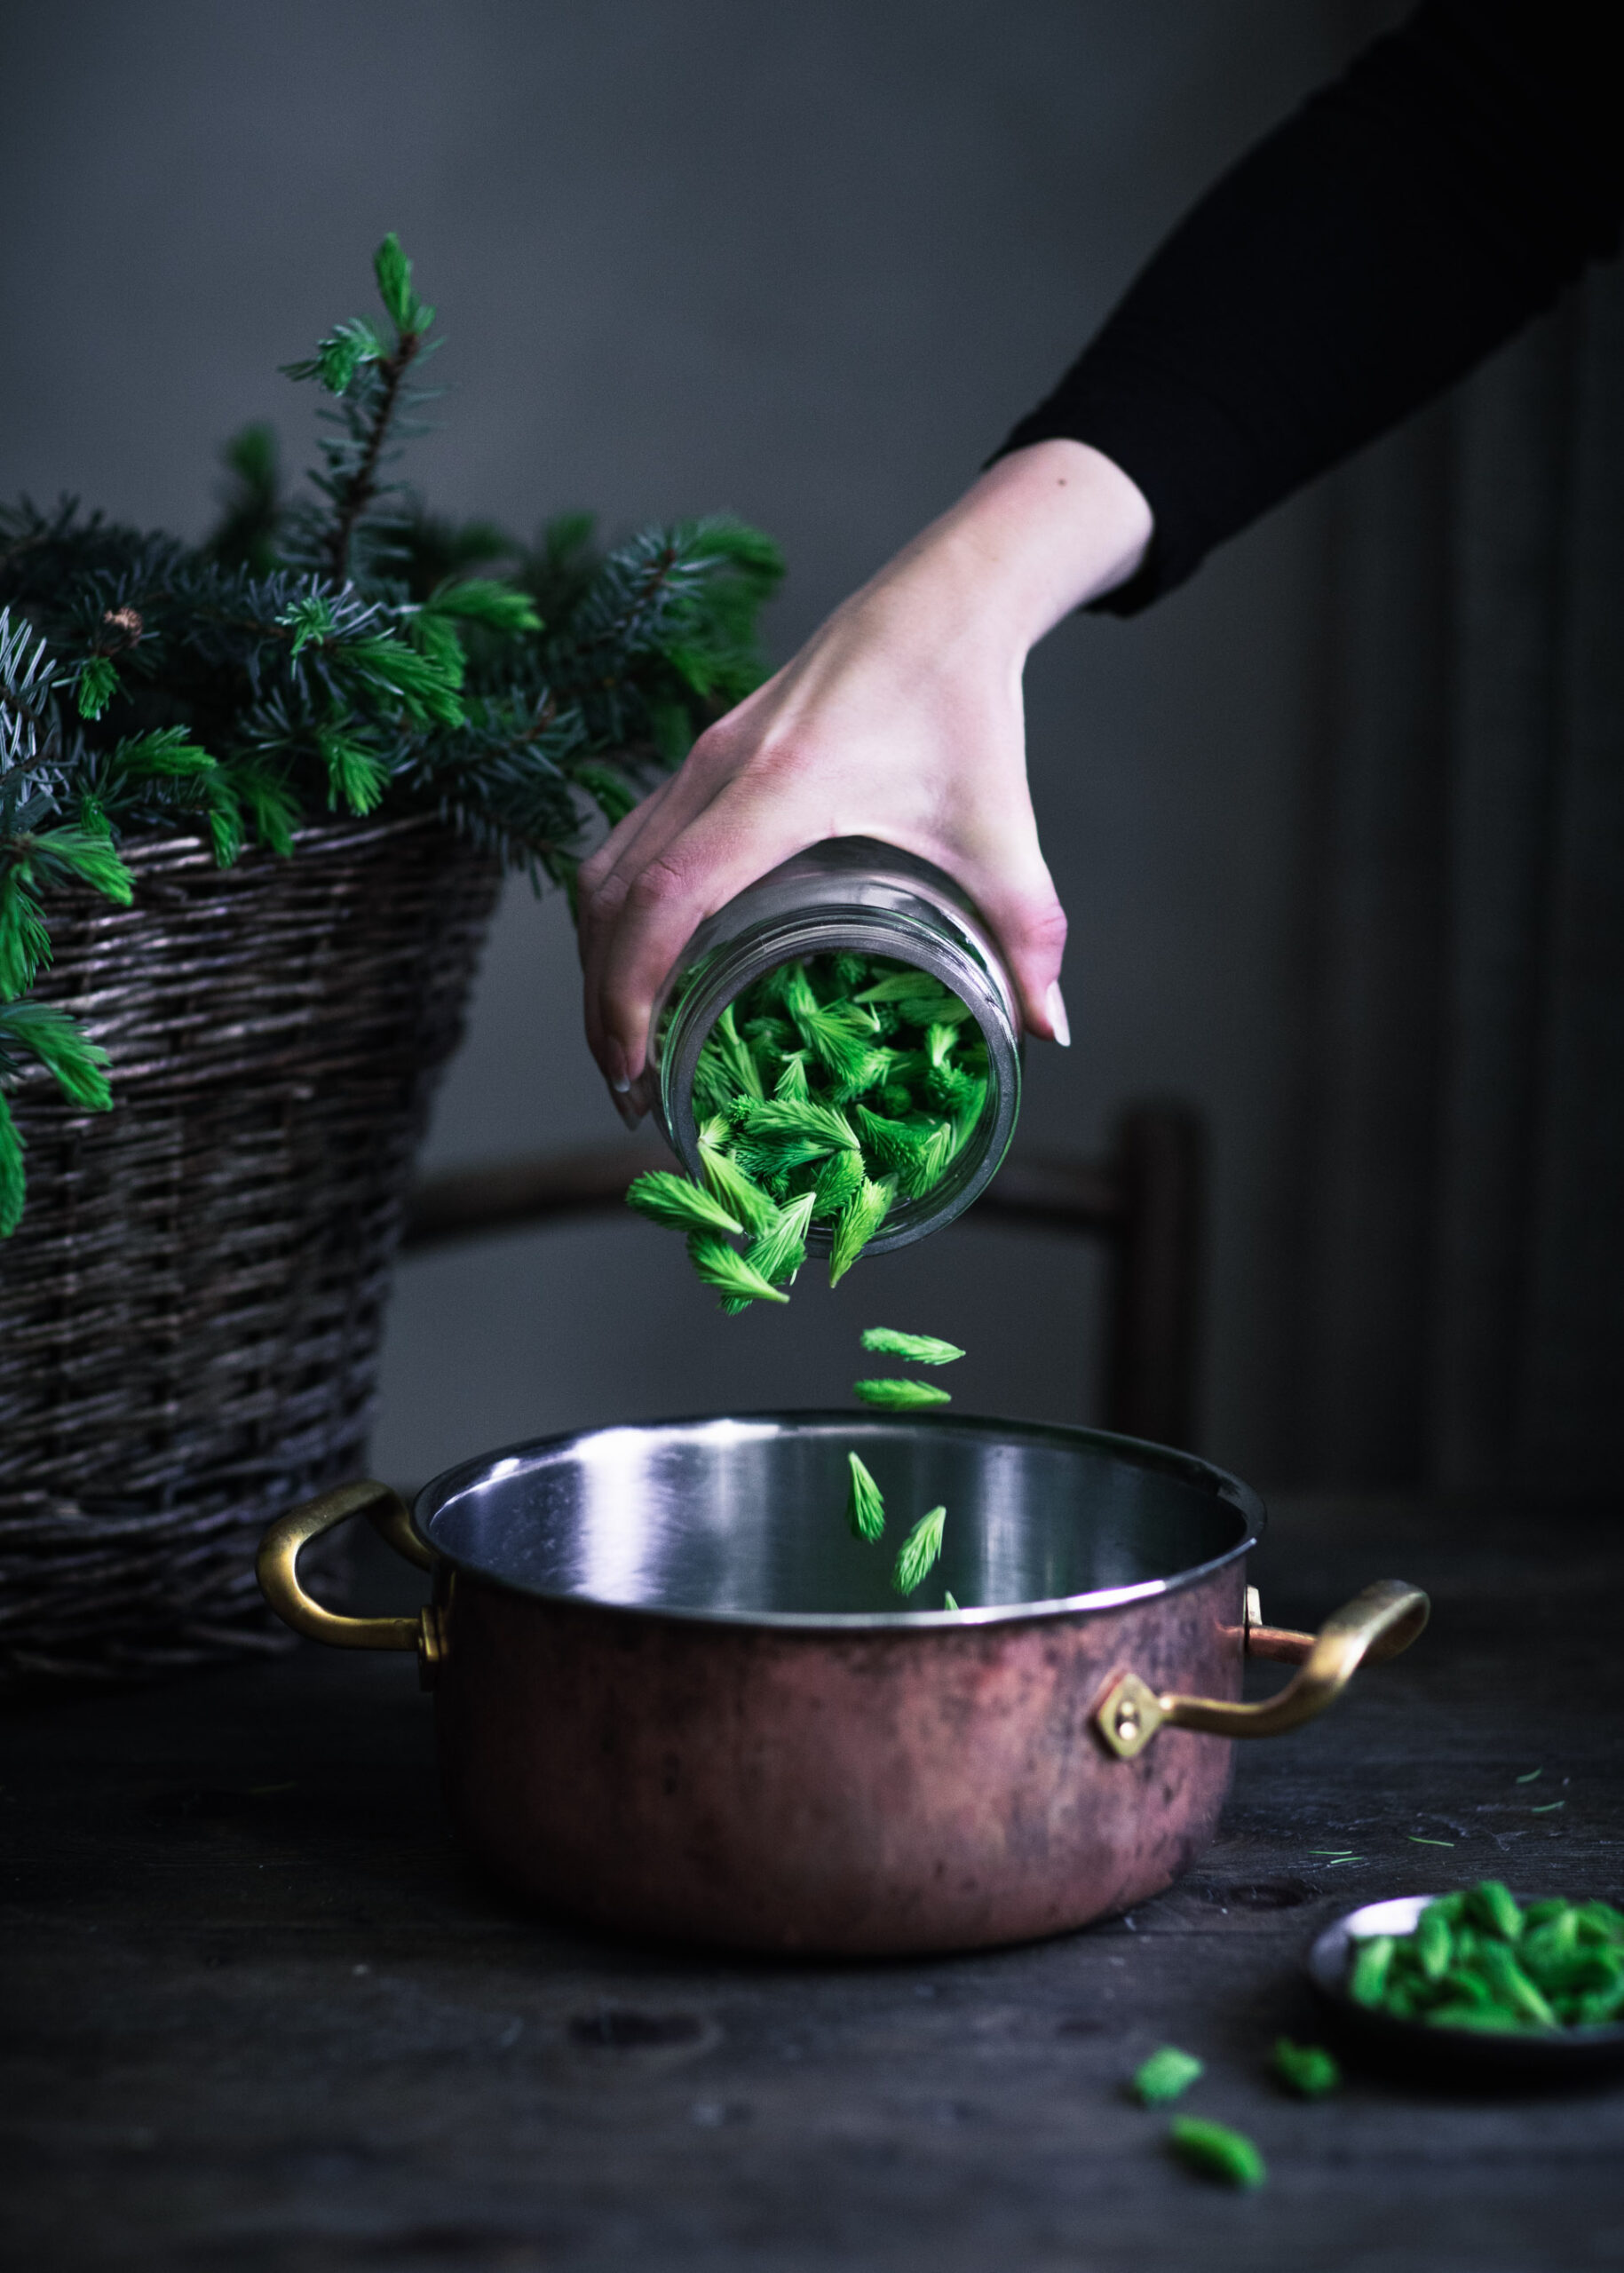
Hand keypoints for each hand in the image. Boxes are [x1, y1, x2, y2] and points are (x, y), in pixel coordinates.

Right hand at [577, 439, 1151, 1121]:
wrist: (945, 600)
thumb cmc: (968, 708)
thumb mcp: (1002, 832)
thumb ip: (1027, 936)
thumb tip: (1046, 1032)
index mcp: (779, 791)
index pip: (668, 898)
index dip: (631, 990)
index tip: (631, 1067)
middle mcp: (717, 771)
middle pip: (615, 896)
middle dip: (602, 1001)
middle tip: (626, 1087)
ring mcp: (699, 757)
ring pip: (607, 868)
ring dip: (597, 957)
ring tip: (621, 1040)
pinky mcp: (701, 753)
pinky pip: (627, 840)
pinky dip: (617, 910)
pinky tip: (641, 961)